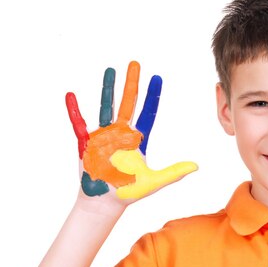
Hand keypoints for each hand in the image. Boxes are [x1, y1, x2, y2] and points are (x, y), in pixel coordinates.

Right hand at [65, 61, 197, 201]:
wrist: (105, 202)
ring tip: (110, 70)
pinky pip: (79, 123)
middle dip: (132, 84)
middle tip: (135, 63)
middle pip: (128, 103)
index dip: (152, 96)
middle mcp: (121, 133)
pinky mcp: (87, 143)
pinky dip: (75, 110)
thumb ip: (173, 173)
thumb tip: (196, 167)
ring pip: (106, 107)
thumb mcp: (154, 182)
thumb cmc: (129, 192)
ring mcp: (103, 136)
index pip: (148, 113)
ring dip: (108, 89)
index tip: (157, 78)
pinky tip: (71, 95)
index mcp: (137, 140)